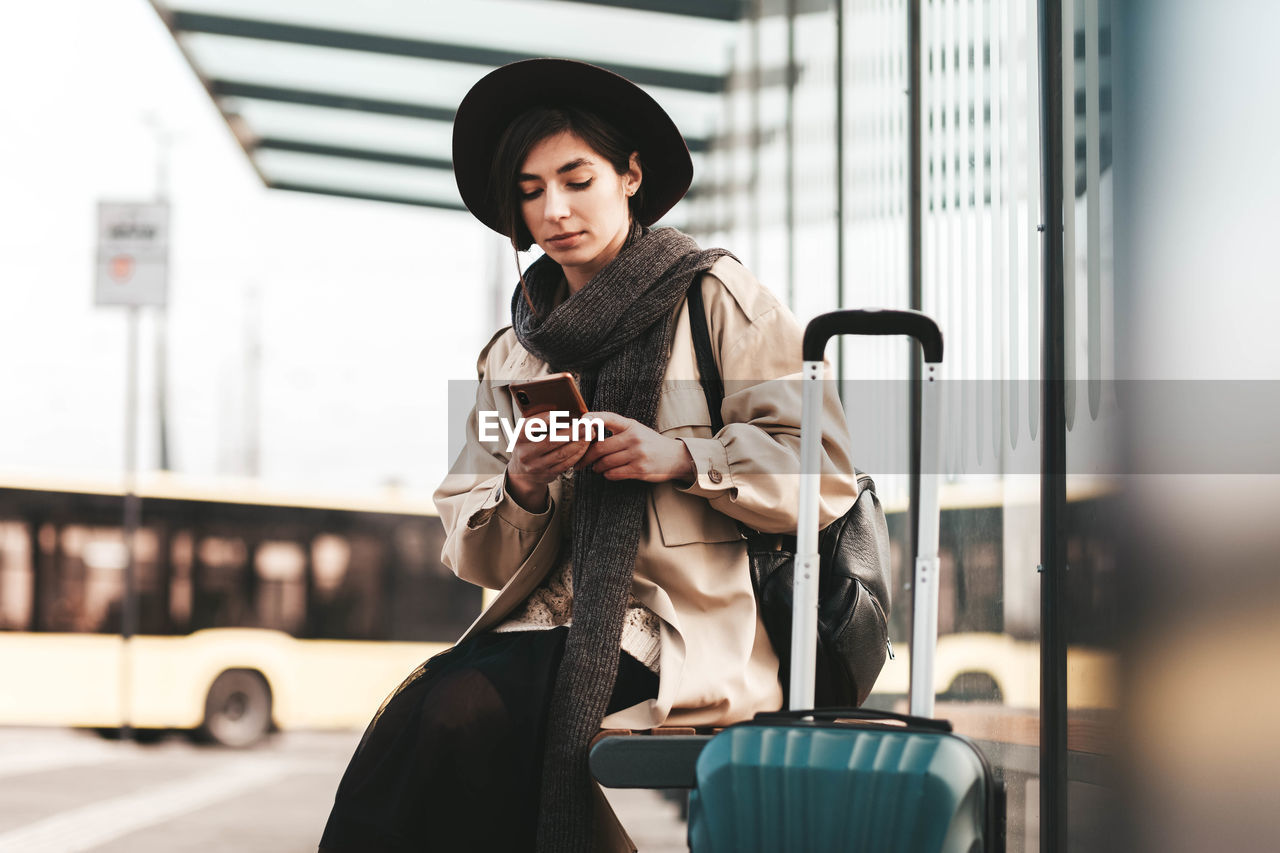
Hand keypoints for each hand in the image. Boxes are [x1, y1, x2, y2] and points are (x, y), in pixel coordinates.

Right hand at [505, 409, 591, 510]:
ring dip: (579, 442)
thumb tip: (558, 407)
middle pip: (551, 441)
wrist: (522, 472)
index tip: (557, 413)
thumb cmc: (527, 445)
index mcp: (519, 438)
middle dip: (572, 431)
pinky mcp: (548, 474)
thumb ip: (537, 421)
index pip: (529, 427)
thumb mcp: (525, 433)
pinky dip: (578, 453)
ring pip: (562, 454)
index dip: (543, 419)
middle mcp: (526, 453)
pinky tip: (585, 445)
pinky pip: (566, 463)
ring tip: (589, 433)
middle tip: (585, 423)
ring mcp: (537, 466)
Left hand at [577, 412, 695, 483]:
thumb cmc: (650, 443)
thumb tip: (587, 434)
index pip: (607, 418)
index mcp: (631, 425)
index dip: (591, 420)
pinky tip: (608, 473)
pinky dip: (607, 474)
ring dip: (596, 467)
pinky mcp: (640, 470)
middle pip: (600, 448)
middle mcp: (634, 438)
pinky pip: (614, 474)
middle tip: (580, 462)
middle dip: (586, 457)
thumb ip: (616, 430)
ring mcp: (638, 454)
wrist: (675, 457)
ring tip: (595, 468)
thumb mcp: (636, 430)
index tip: (578, 425)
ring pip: (605, 463)